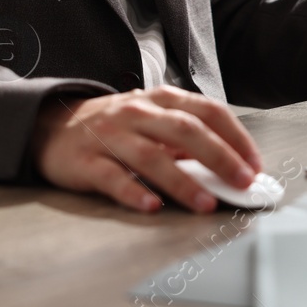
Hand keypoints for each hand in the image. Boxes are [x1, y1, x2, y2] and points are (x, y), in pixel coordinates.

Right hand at [30, 85, 263, 213]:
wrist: (51, 126)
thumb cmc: (114, 126)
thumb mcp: (152, 119)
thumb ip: (186, 138)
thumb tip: (230, 167)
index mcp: (160, 100)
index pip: (207, 111)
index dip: (235, 137)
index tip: (254, 163)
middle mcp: (137, 113)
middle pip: (185, 130)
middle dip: (219, 156)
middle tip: (243, 182)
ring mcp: (111, 137)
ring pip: (152, 156)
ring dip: (183, 181)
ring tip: (205, 203)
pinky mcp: (86, 162)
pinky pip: (113, 178)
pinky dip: (134, 192)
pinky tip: (152, 206)